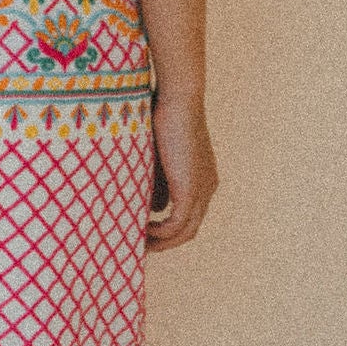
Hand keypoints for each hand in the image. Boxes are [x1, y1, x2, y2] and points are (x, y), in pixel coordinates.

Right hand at [146, 91, 216, 249]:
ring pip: (185, 232)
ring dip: (162, 242)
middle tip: (141, 245)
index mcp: (204, 178)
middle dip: (166, 241)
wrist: (178, 100)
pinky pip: (177, 225)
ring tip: (138, 243)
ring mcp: (202, 190)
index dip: (169, 228)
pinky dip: (160, 233)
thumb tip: (153, 210)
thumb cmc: (165, 118)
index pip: (190, 214)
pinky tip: (142, 231)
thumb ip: (158, 184)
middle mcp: (208, 187)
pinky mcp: (190, 190)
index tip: (145, 231)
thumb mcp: (159, 158)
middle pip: (190, 229)